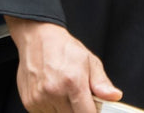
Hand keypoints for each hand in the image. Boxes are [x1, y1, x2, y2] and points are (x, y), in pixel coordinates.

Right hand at [5, 16, 121, 112]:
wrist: (38, 37)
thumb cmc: (64, 48)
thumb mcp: (89, 60)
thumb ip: (101, 83)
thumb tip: (114, 96)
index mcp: (73, 81)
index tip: (93, 109)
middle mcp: (54, 91)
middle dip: (79, 111)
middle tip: (79, 98)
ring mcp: (39, 98)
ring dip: (65, 111)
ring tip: (65, 94)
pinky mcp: (29, 102)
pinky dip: (52, 109)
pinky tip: (53, 95)